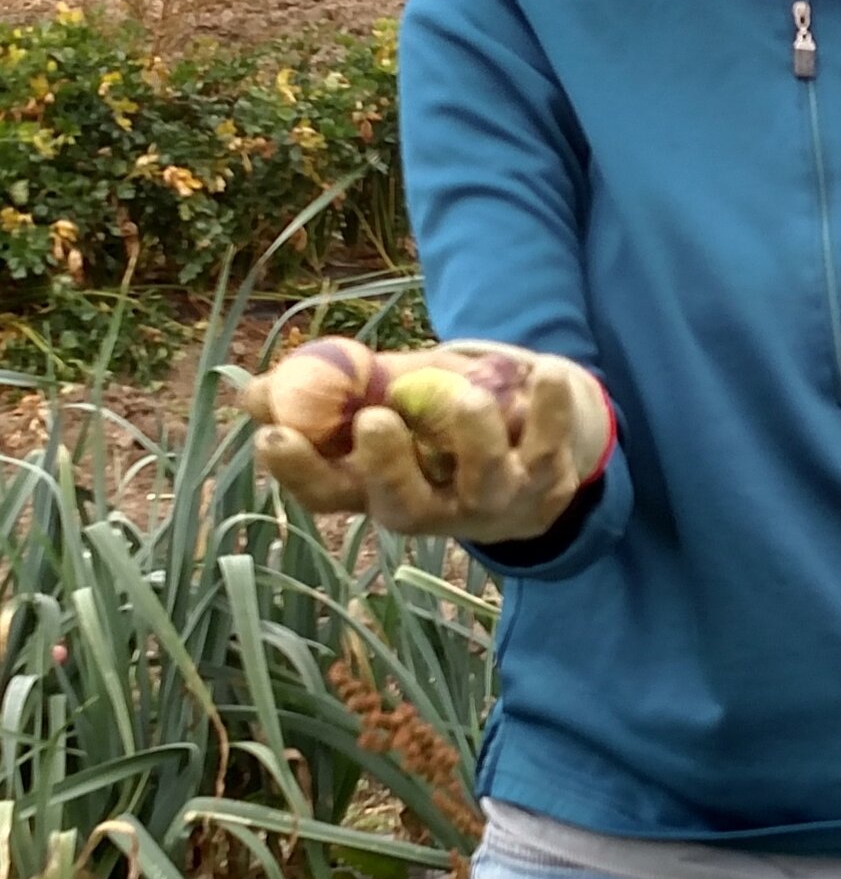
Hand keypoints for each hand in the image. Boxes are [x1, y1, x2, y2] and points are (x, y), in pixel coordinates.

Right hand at [244, 338, 612, 542]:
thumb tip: (251, 393)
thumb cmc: (444, 418)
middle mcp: (437, 507)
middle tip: (374, 420)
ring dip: (471, 434)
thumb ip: (336, 394)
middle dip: (387, 466)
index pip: (330, 495)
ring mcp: (494, 499)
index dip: (299, 473)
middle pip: (404, 506)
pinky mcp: (548, 482)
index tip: (273, 436)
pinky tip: (544, 371)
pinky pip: (550, 446)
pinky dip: (548, 408)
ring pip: (481, 479)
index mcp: (383, 488)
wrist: (541, 439)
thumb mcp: (390, 401)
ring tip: (467, 394)